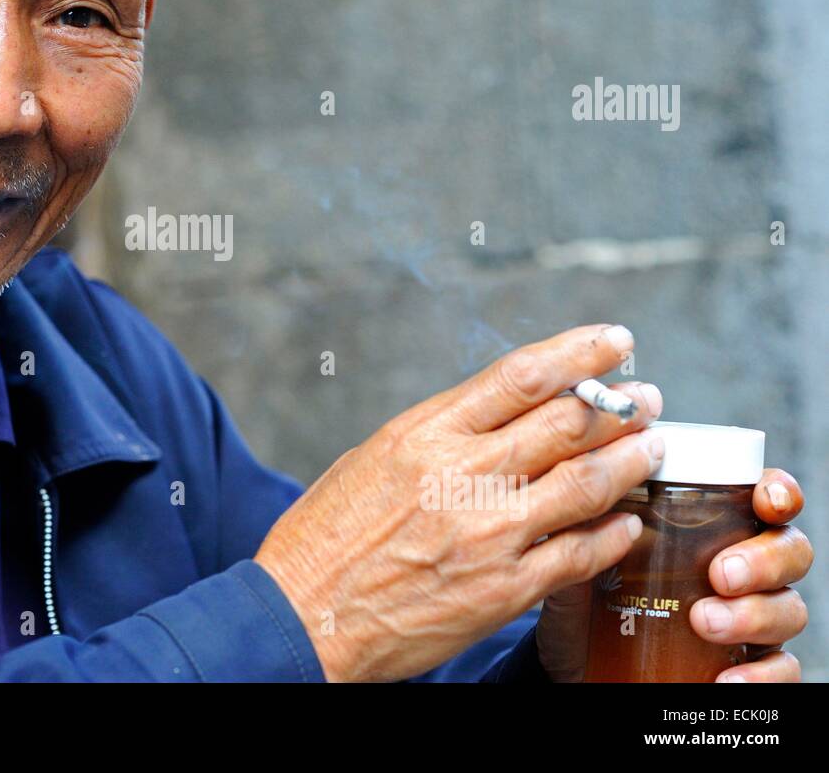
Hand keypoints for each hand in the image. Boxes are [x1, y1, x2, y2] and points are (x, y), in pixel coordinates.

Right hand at [255, 323, 664, 681]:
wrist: (304, 616)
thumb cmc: (327, 536)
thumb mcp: (372, 460)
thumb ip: (440, 437)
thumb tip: (501, 417)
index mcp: (425, 435)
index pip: (522, 377)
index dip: (578, 354)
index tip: (612, 343)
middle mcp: (462, 476)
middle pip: (567, 423)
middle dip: (620, 406)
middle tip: (647, 398)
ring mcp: (489, 534)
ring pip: (586, 482)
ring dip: (631, 459)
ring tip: (654, 445)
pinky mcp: (503, 590)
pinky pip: (579, 554)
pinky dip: (614, 533)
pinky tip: (628, 521)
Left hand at [538, 469, 811, 681]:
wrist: (573, 651)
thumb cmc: (588, 586)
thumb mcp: (581, 545)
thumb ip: (590, 514)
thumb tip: (591, 480)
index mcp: (711, 524)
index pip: (763, 498)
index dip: (777, 494)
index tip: (764, 502)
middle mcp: (740, 564)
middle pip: (789, 551)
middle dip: (765, 560)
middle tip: (719, 574)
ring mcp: (748, 614)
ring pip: (789, 608)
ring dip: (756, 615)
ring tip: (705, 622)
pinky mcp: (744, 663)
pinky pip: (781, 669)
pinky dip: (763, 676)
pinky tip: (727, 679)